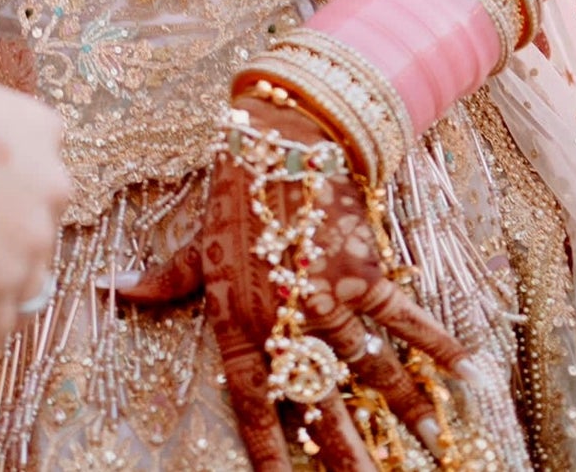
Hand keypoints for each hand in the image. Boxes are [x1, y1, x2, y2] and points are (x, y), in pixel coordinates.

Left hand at [119, 99, 465, 471]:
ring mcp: (330, 299)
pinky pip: (403, 316)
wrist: (280, 136)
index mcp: (240, 319)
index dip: (267, 448)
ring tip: (433, 447)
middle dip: (347, 453)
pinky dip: (435, 342)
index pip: (253, 401)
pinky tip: (461, 369)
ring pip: (371, 369)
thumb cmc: (232, 190)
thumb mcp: (194, 241)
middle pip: (320, 401)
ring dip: (405, 409)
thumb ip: (164, 280)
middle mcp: (286, 320)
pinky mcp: (364, 270)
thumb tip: (114, 290)